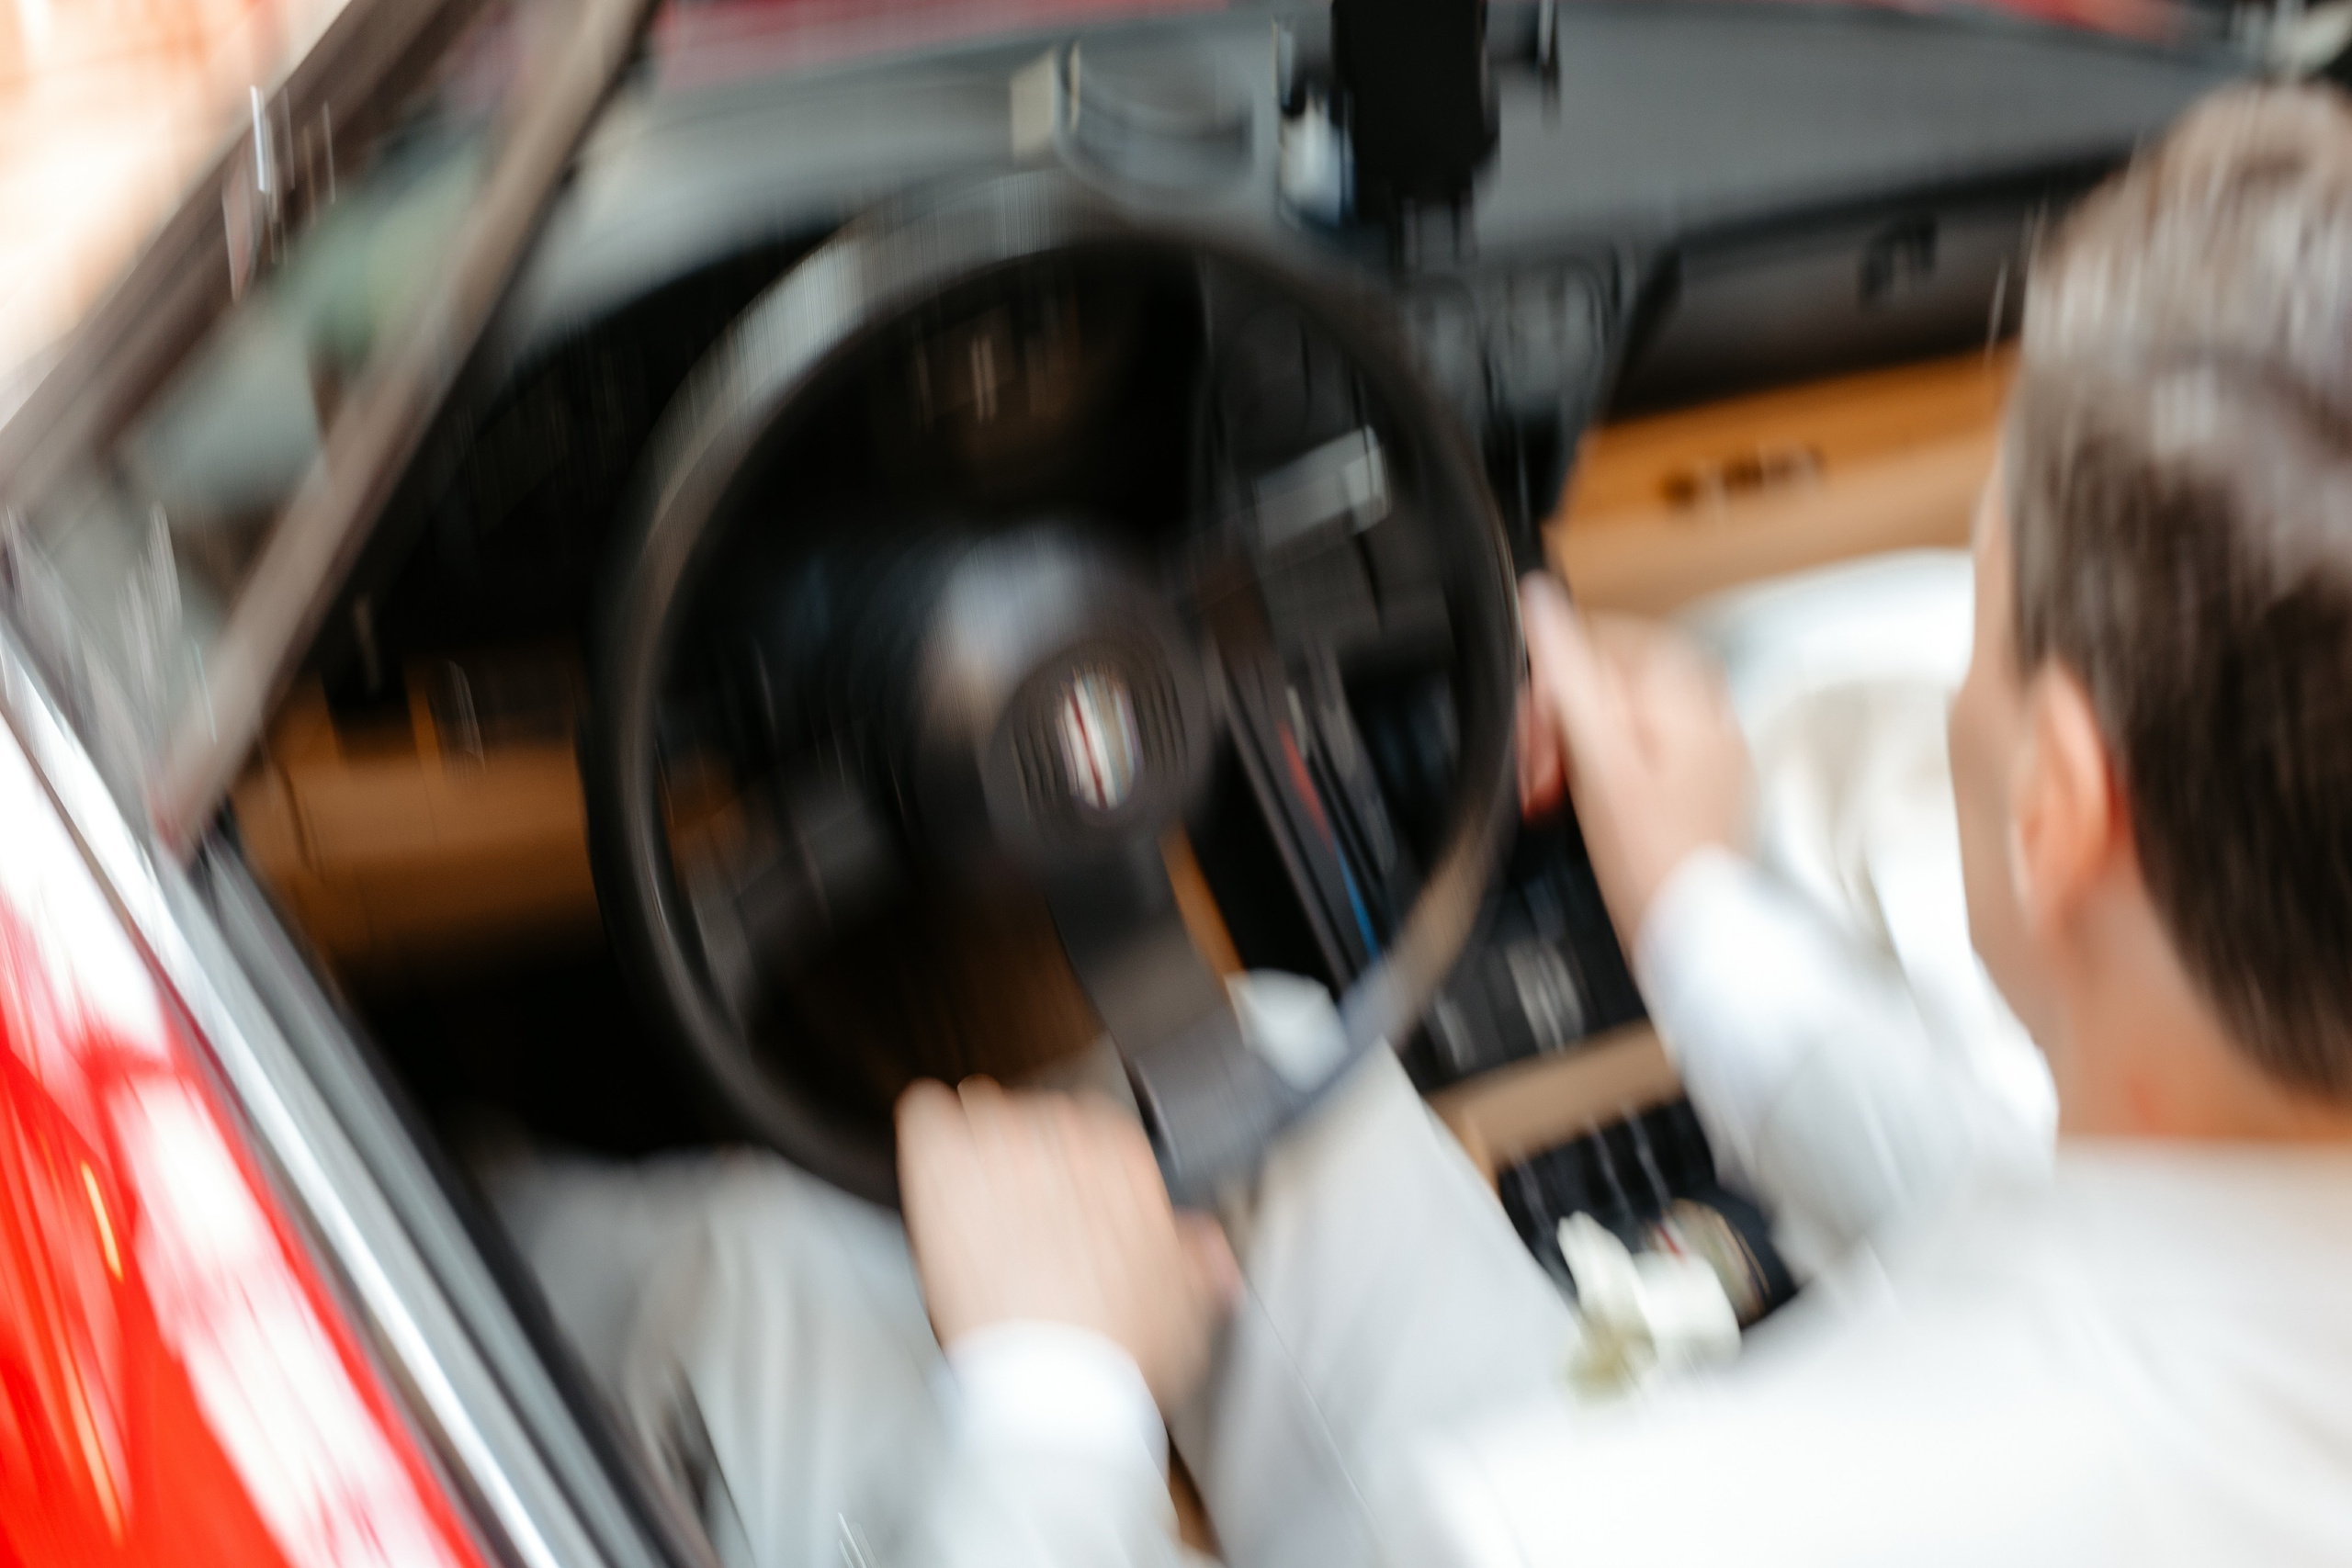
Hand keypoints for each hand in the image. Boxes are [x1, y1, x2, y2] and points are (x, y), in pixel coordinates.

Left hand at [897, 1077, 1240, 1410]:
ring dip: (975, 1148)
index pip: (1090, 1126)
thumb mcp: (1187, 1303)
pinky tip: (935, 1166)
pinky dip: (927, 1134)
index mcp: (1124, 1157)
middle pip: (1035, 1118)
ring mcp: (1002, 1149)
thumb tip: (1198, 1242)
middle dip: (1025, 1162)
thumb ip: (1195, 1254)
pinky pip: (926, 1114)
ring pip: (979, 1111)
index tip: (1067, 1206)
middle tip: (1020, 1217)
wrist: (1056, 1386)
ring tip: (974, 1199)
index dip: (1076, 1172)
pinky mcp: (946, 1168)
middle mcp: (1066, 1139)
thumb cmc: (1117, 1351)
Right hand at [1517, 573, 1750, 941]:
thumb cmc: (1652, 861)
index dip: (1552, 683)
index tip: (1536, 728)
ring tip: (1555, 793)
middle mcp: (1704, 709)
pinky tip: (1583, 803)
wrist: (1692, 932)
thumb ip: (1569, 674)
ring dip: (1572, 748)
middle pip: (1606, 680)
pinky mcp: (1694, 782)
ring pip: (1615, 716)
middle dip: (1559, 722)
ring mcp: (1703, 747)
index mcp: (1684, 689)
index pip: (1598, 642)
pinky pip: (1634, 751)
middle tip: (1539, 770)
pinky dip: (1599, 771)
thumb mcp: (1598, 758)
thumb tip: (1541, 604)